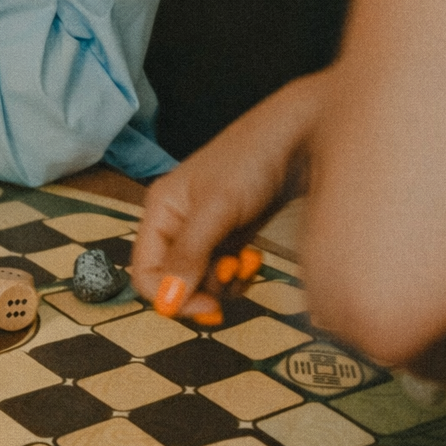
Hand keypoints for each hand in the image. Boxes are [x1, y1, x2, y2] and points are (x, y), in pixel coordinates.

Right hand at [129, 71, 328, 307]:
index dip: (170, 296)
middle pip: (174, 280)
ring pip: (202, 280)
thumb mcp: (218, 208)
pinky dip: (239, 275)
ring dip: (226, 282)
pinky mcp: (230, 235)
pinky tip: (254, 259)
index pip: (146, 272)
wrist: (299, 139)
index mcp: (161, 209)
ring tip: (248, 261)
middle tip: (232, 280)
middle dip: (203, 288)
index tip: (206, 306)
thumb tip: (166, 301)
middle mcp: (177, 222)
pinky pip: (224, 272)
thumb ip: (190, 254)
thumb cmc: (252, 159)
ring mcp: (205, 230)